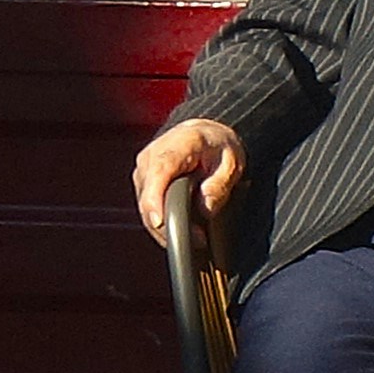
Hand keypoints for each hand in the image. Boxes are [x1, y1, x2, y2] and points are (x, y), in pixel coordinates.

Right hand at [132, 117, 244, 242]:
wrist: (203, 133)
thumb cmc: (216, 146)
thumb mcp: (231, 162)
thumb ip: (219, 185)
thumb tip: (205, 208)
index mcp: (176, 145)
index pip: (158, 173)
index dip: (154, 200)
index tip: (159, 222)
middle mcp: (152, 156)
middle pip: (148, 197)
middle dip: (168, 224)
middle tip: (199, 239)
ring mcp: (143, 169)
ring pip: (144, 207)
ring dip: (164, 227)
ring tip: (195, 237)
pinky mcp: (142, 181)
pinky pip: (146, 207)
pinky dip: (161, 222)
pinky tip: (180, 229)